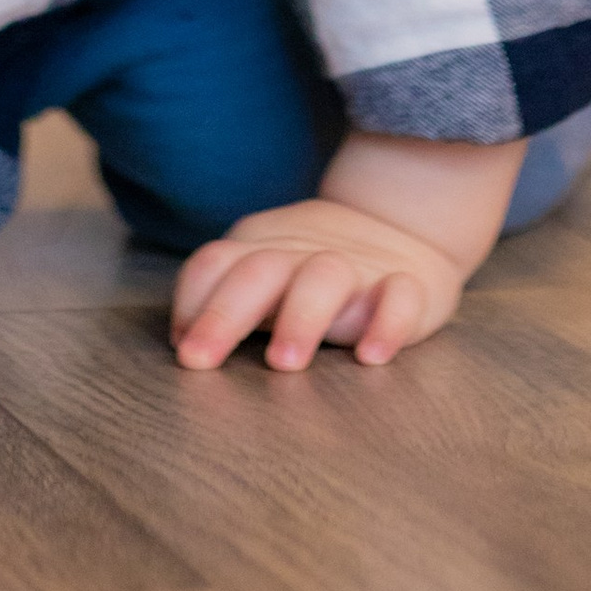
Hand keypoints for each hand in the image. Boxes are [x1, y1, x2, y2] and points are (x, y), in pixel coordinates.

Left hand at [171, 196, 467, 372]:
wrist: (401, 226)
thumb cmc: (309, 273)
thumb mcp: (263, 277)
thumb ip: (225, 302)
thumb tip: (182, 345)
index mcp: (261, 251)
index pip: (214, 263)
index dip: (192, 302)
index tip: (183, 350)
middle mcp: (302, 255)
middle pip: (259, 270)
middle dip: (224, 313)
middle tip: (198, 361)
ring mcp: (356, 267)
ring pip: (326, 276)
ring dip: (301, 316)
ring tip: (284, 363)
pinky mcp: (408, 284)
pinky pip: (401, 295)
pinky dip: (389, 321)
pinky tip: (372, 355)